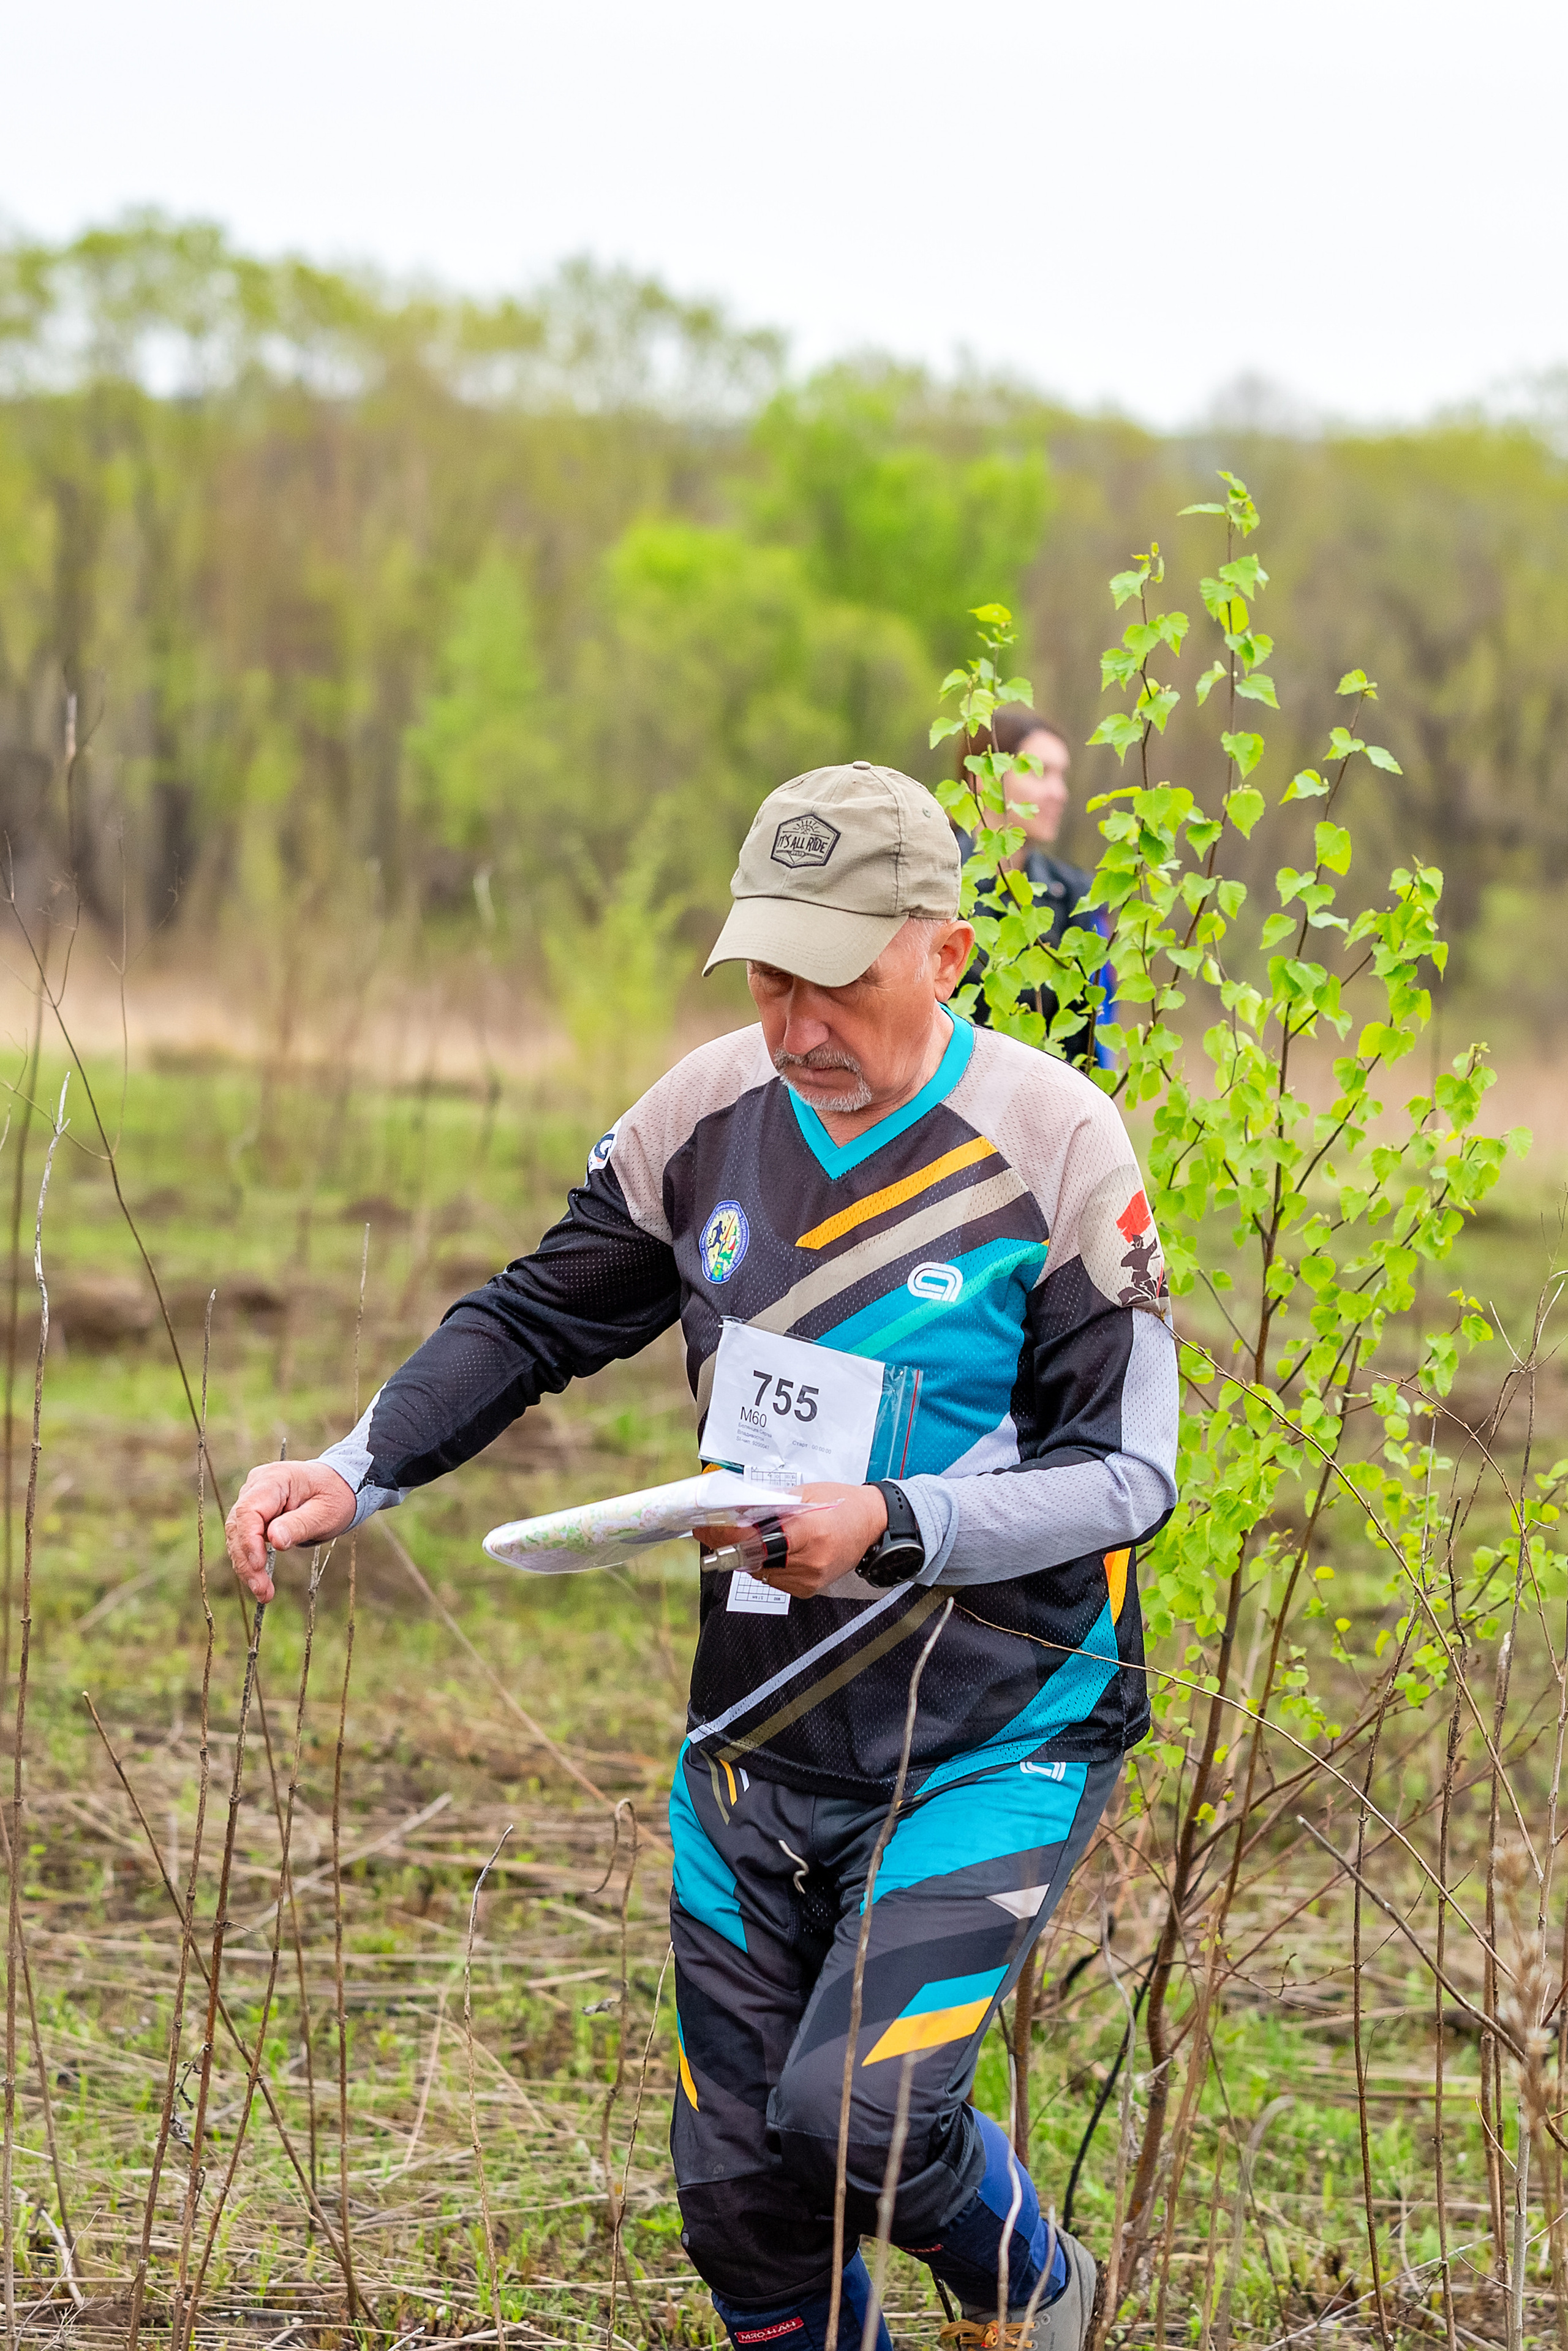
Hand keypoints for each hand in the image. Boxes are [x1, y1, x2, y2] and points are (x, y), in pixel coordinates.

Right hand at [224, 1461, 357, 1602]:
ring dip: (247, 1566)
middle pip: (238, 1525)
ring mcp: (253, 1497)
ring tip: (264, 1593)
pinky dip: (251, 1560)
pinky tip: (261, 1582)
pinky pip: (245, 1538)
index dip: (249, 1540)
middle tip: (262, 1591)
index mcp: (275, 1479)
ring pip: (237, 1535)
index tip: (259, 1566)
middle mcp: (257, 1485)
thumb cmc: (335, 1496)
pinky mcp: (255, 1512)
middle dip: (247, 1561)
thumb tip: (275, 1541)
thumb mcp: (325, 1513)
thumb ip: (299, 1524)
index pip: (249, 1510)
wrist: (340, 1485)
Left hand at [694, 1481, 888, 1599]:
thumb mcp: (805, 1494)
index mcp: (808, 1532)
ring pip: (760, 1571)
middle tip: (711, 1530)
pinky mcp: (809, 1589)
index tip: (706, 1527)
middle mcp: (808, 1561)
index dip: (726, 1535)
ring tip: (742, 1536)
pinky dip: (765, 1565)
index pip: (756, 1539)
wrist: (874, 1524)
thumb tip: (735, 1508)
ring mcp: (809, 1579)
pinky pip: (774, 1579)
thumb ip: (771, 1503)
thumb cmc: (842, 1504)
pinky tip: (769, 1550)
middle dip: (730, 1544)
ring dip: (747, 1555)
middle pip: (753, 1558)